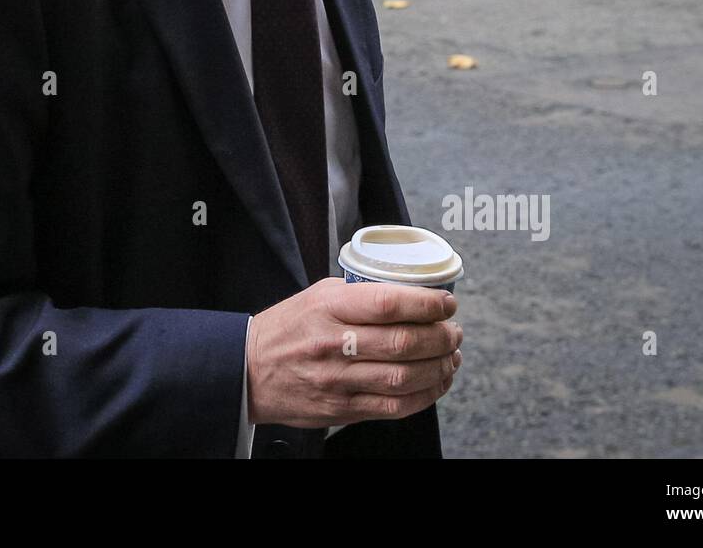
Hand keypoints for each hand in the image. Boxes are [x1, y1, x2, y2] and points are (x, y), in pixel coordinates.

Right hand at [245, 278, 461, 428]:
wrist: (249, 370)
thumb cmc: (288, 328)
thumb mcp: (317, 295)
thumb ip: (359, 294)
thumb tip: (408, 293)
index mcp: (329, 307)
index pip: (388, 303)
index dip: (427, 303)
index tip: (447, 302)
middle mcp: (334, 344)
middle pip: (403, 342)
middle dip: (441, 337)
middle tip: (454, 331)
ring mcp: (338, 380)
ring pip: (404, 377)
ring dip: (439, 367)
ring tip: (451, 356)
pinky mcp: (342, 409)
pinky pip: (394, 407)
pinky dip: (425, 396)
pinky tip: (436, 382)